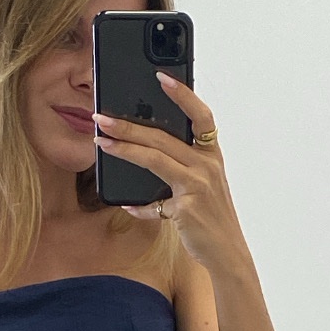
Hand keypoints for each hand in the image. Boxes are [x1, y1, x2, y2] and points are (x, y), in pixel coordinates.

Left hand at [94, 76, 250, 278]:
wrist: (228, 253)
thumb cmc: (212, 217)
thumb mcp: (202, 186)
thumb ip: (181, 167)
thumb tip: (144, 150)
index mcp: (212, 156)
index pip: (201, 116)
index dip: (183, 94)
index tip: (160, 77)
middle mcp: (207, 167)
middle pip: (163, 137)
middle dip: (129, 124)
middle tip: (102, 117)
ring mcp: (198, 186)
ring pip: (154, 159)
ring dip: (124, 148)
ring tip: (102, 141)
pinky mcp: (186, 209)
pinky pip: (152, 204)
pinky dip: (138, 206)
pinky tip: (126, 204)